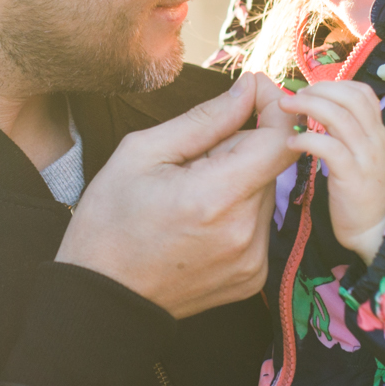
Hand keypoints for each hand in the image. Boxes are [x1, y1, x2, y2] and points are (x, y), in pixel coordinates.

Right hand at [59, 73, 298, 317]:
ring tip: (188, 197)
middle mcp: (244, 232)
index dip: (273, 109)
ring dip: (237, 182)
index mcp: (216, 197)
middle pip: (268, 165)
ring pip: (263, 194)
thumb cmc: (111, 221)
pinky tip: (197, 224)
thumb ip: (204, 119)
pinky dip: (235, 214)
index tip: (253, 94)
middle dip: (238, 150)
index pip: (280, 140)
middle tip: (190, 163)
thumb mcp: (142, 153)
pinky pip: (257, 226)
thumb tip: (248, 89)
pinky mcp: (252, 276)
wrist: (104, 296)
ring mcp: (252, 260)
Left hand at [280, 81, 384, 264]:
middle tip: (293, 97)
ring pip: (337, 116)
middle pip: (348, 98)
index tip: (313, 91)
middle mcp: (375, 141)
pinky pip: (328, 147)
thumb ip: (354, 138)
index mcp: (379, 134)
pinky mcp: (352, 176)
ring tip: (285, 110)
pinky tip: (291, 142)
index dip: (336, 85)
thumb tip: (328, 116)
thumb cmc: (365, 196)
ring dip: (307, 106)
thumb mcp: (368, 160)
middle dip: (317, 91)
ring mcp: (365, 157)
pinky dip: (307, 139)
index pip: (364, 94)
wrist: (377, 231)